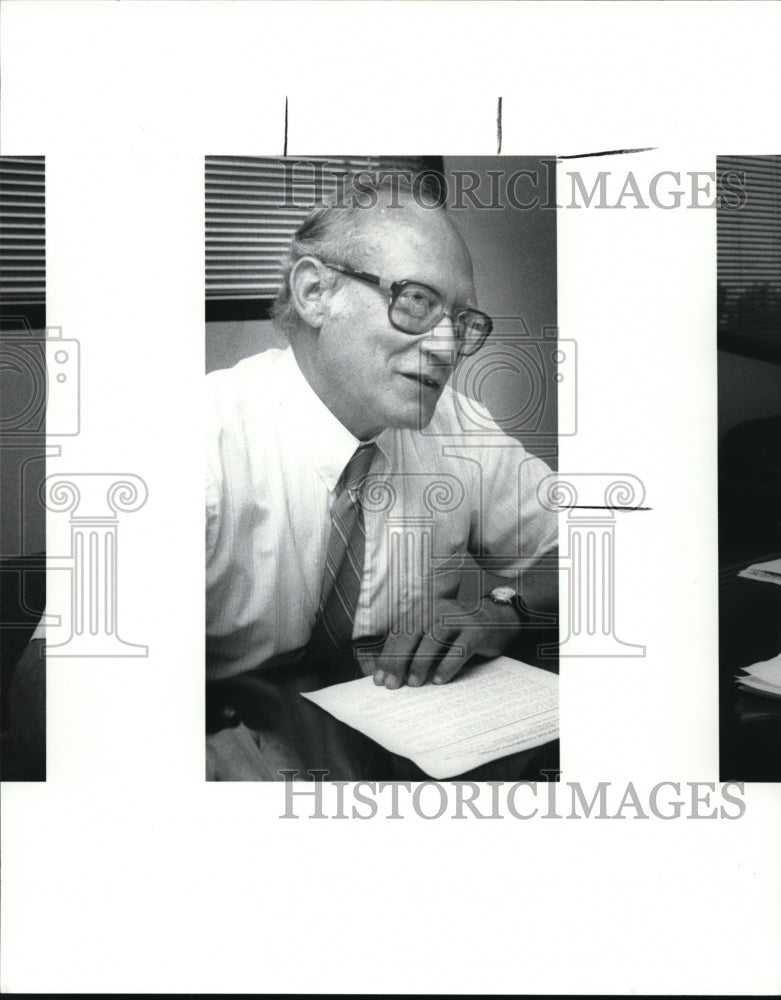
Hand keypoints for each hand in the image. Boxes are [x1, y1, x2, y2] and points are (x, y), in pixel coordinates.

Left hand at [357, 596, 523, 688]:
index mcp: (422, 608)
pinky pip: (459, 649)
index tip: (379, 680)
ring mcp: (458, 618)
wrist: (498, 618)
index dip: (387, 657)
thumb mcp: (433, 631)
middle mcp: (438, 608)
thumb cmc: (458, 631)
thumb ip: (414, 645)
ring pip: (433, 639)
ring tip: (414, 683)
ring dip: (421, 663)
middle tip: (392, 685)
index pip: (398, 633)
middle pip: (412, 635)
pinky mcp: (476, 630)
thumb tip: (389, 673)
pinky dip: (448, 666)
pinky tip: (440, 681)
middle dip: (399, 661)